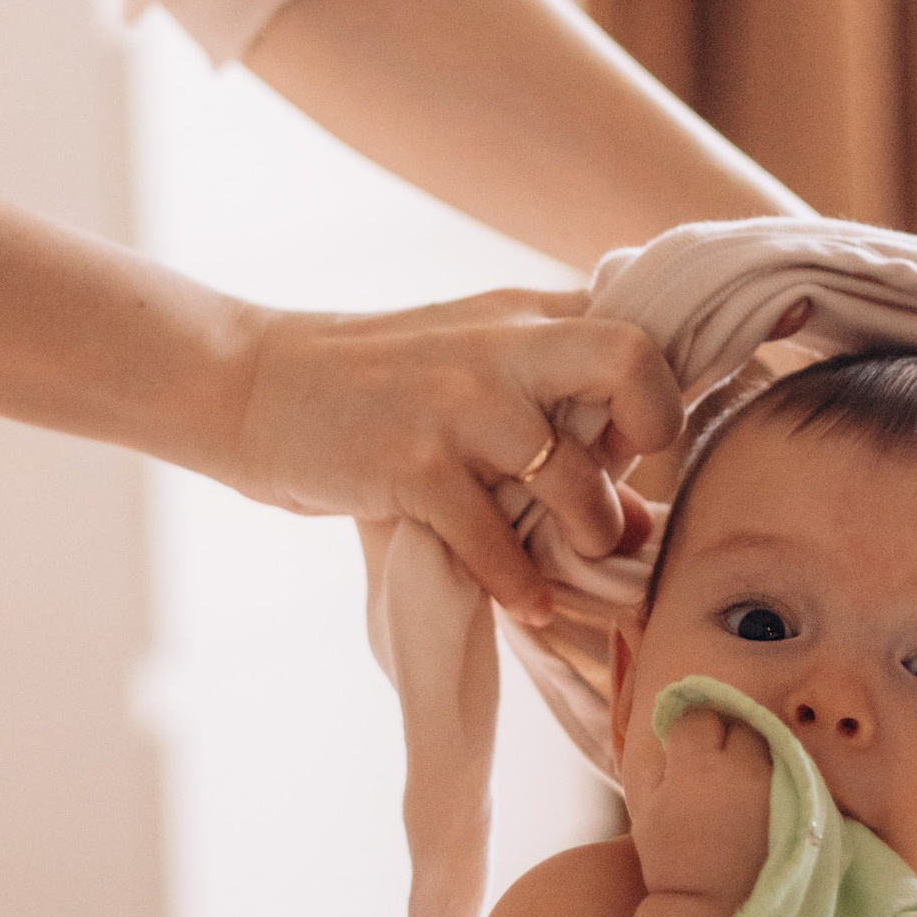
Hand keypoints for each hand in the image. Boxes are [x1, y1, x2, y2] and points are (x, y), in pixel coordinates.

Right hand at [231, 290, 683, 623]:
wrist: (254, 387)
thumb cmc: (373, 386)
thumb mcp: (467, 360)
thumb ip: (549, 411)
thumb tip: (640, 515)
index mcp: (524, 315)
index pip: (638, 328)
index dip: (663, 393)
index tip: (640, 445)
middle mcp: (502, 346)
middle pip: (631, 361)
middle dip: (657, 429)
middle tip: (630, 482)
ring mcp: (458, 404)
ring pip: (570, 473)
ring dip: (589, 530)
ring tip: (575, 556)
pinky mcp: (414, 465)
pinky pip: (496, 538)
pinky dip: (518, 583)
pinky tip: (521, 601)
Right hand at [630, 696, 773, 902]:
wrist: (713, 909)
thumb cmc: (672, 859)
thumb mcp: (649, 804)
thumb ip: (664, 757)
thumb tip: (679, 719)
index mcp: (698, 767)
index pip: (699, 717)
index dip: (689, 732)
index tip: (684, 751)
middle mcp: (744, 769)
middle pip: (738, 723)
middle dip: (725, 737)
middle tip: (714, 767)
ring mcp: (778, 786)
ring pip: (768, 742)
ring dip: (754, 753)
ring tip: (739, 784)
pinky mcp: (805, 804)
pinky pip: (791, 767)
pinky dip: (776, 773)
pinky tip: (761, 797)